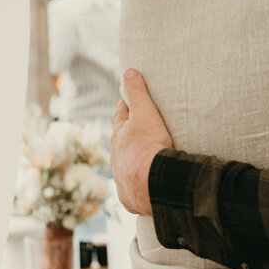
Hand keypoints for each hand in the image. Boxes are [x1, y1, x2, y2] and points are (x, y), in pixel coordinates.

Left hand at [110, 69, 172, 215]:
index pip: (120, 115)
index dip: (125, 106)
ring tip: (145, 158)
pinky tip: (144, 185)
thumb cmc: (149, 147)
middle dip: (128, 134)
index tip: (129, 100)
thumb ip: (137, 93)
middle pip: (121, 141)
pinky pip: (133, 188)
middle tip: (139, 129)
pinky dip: (138, 183)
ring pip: (125, 164)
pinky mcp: (130, 196)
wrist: (152, 185)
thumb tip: (128, 72)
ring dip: (132, 160)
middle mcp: (116, 156)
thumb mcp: (146, 114)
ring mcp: (122, 176)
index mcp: (119, 135)